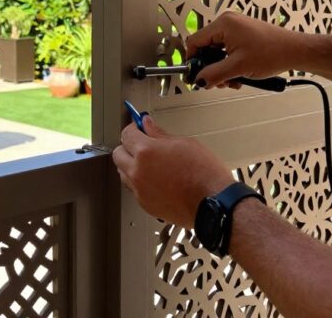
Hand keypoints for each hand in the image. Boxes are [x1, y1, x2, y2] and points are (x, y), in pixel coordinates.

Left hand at [113, 115, 233, 227]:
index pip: (126, 135)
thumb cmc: (204, 175)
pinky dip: (140, 182)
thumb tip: (149, 126)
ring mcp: (140, 190)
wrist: (213, 203)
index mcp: (146, 152)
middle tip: (142, 144)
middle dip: (128, 147)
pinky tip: (156, 179)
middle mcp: (138, 172)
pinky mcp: (145, 204)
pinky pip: (134, 189)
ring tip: (150, 163)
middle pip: (118, 154)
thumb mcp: (184, 143)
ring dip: (131, 165)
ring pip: (123, 173)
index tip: (138, 127)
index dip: (133, 128)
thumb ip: (160, 134)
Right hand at [186, 11, 302, 87]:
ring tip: (233, 80)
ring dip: (221, 68)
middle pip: (206, 47)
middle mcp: (228, 22)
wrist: (295, 51)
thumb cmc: (273, 53)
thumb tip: (199, 80)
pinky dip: (230, 63)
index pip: (195, 41)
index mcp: (223, 24)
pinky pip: (228, 50)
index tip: (195, 75)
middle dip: (210, 67)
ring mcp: (236, 28)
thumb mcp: (238, 67)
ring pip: (217, 51)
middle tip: (218, 82)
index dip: (193, 60)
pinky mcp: (244, 34)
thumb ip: (214, 74)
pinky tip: (239, 74)